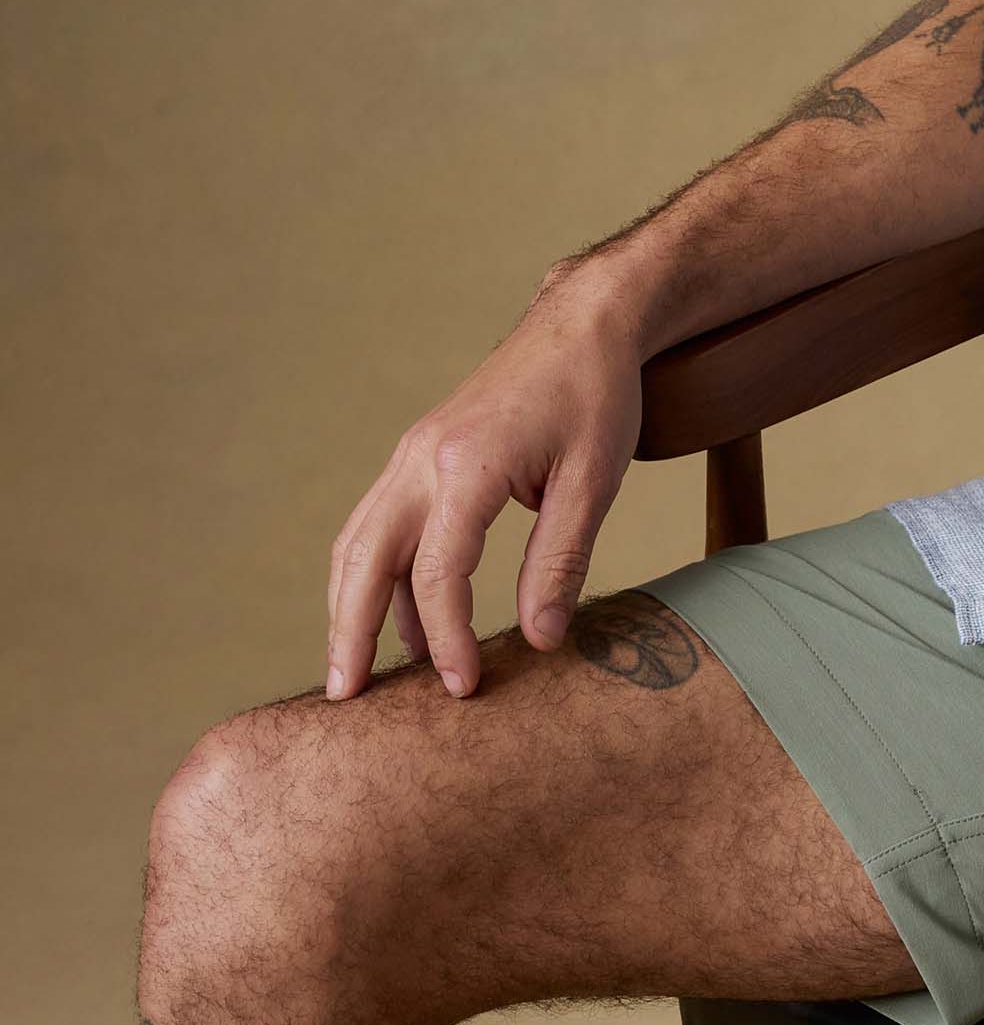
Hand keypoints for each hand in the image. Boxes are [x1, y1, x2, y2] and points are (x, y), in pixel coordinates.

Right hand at [325, 264, 648, 700]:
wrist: (580, 324)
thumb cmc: (595, 396)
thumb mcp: (594, 481)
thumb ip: (560, 562)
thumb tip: (538, 641)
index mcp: (467, 464)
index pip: (438, 570)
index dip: (446, 636)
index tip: (462, 687)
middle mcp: (422, 459)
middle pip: (364, 558)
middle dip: (350, 632)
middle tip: (346, 699)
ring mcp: (413, 455)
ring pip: (359, 542)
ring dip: (352, 607)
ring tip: (361, 672)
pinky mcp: (420, 458)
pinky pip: (381, 525)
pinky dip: (379, 576)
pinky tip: (405, 622)